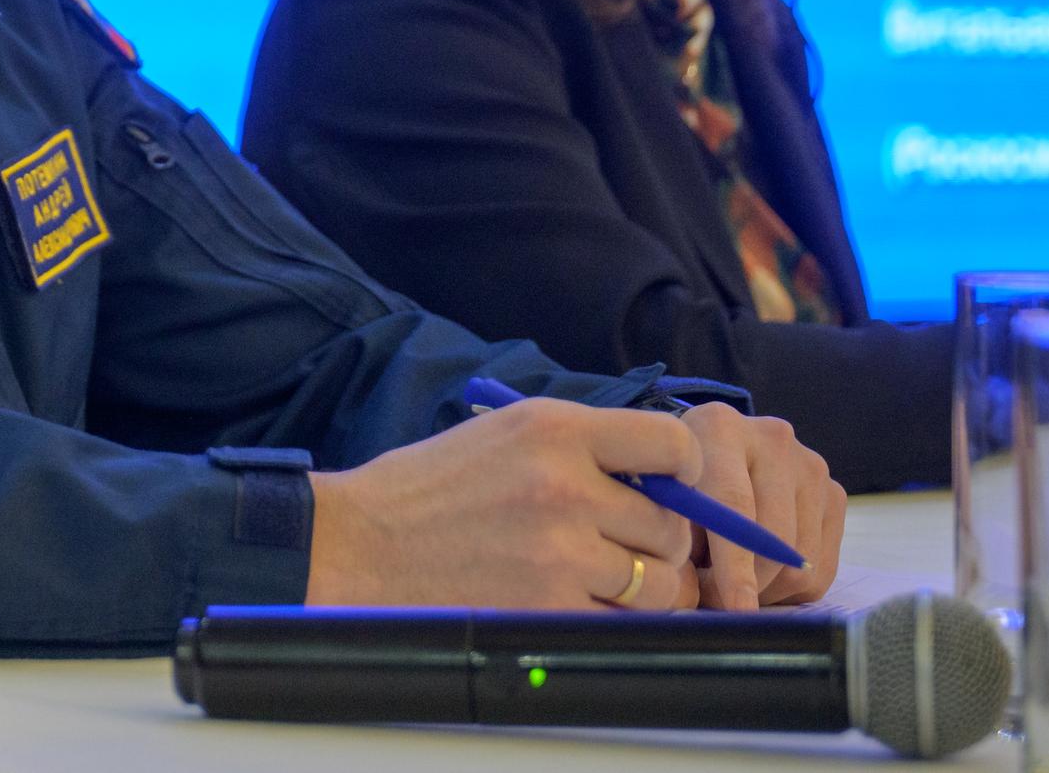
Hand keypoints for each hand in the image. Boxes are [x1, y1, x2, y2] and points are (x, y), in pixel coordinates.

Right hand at [307, 396, 700, 610]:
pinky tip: (578, 601)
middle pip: (671, 522)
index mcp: (555, 428)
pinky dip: (612, 619)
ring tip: (606, 578)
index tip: (675, 483)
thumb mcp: (506, 432)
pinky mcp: (549, 608)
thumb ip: (581, 444)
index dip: (685, 468)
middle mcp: (567, 484)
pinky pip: (621, 622)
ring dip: (645, 586)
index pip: (670, 442)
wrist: (363, 542)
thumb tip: (655, 470)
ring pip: (658, 581)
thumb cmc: (430, 487)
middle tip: (628, 540)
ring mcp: (561, 551)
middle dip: (660, 536)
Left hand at [682, 402, 844, 609]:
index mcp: (720, 428)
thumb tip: (692, 594)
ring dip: (766, 589)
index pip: (735, 505)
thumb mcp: (664, 500)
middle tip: (713, 599)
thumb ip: (674, 538)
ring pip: (801, 563)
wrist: (714, 450)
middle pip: (775, 540)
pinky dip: (790, 589)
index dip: (735, 565)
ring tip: (732, 579)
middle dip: (746, 585)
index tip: (738, 608)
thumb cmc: (681, 481)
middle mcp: (773, 439)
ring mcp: (810, 466)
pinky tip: (761, 572)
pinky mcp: (833, 494)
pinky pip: (821, 570)